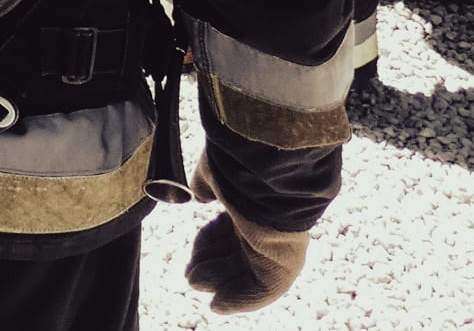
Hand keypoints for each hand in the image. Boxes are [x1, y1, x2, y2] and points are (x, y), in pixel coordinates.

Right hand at [185, 157, 309, 314]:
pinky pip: (261, 291)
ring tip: (196, 282)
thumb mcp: (215, 172)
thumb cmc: (239, 168)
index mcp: (253, 203)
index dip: (209, 240)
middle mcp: (267, 226)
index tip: (194, 249)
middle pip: (236, 253)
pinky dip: (239, 300)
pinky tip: (218, 305)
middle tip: (190, 275)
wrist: (268, 175)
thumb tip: (198, 194)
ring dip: (219, 282)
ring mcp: (277, 247)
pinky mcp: (284, 267)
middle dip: (211, 265)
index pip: (229, 228)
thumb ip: (206, 185)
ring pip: (245, 272)